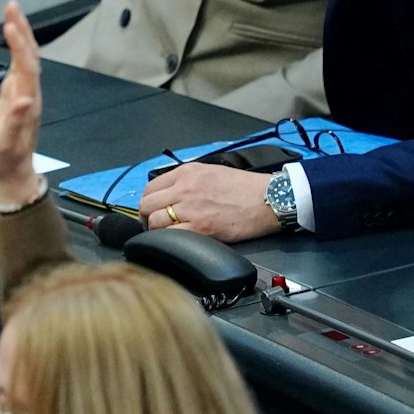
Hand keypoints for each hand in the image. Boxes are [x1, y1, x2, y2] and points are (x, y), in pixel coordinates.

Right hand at [0, 0, 43, 206]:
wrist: (14, 169)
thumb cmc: (8, 157)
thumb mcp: (7, 142)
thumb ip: (15, 121)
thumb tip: (23, 99)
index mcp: (27, 101)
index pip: (25, 66)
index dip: (18, 45)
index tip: (9, 25)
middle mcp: (29, 92)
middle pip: (28, 54)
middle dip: (20, 28)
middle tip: (11, 5)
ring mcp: (25, 91)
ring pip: (26, 55)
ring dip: (20, 32)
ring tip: (11, 12)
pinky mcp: (19, 92)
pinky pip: (20, 61)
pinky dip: (17, 44)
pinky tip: (12, 35)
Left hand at [138, 163, 278, 241]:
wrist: (267, 199)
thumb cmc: (242, 186)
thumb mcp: (209, 172)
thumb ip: (186, 180)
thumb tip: (169, 192)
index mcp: (185, 173)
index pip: (150, 187)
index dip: (147, 201)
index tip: (150, 210)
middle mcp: (184, 189)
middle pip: (146, 205)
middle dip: (145, 216)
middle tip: (152, 225)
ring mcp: (191, 209)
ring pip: (154, 222)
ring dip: (155, 230)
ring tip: (162, 235)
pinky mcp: (202, 228)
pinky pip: (171, 236)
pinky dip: (168, 240)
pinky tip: (175, 241)